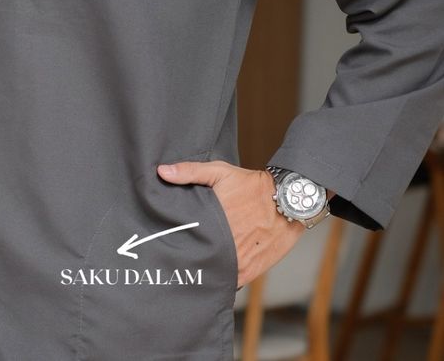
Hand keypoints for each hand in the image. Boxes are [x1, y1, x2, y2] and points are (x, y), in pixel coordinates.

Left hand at [157, 160, 305, 287]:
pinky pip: (231, 281)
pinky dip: (222, 277)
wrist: (290, 201)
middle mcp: (226, 246)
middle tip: (176, 255)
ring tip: (193, 263)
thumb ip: (189, 171)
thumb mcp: (220, 172)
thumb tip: (162, 172)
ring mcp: (239, 262)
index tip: (165, 241)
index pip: (185, 240)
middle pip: (198, 260)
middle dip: (188, 258)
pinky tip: (213, 270)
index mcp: (214, 223)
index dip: (175, 243)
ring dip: (205, 269)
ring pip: (213, 274)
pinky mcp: (252, 271)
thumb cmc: (252, 186)